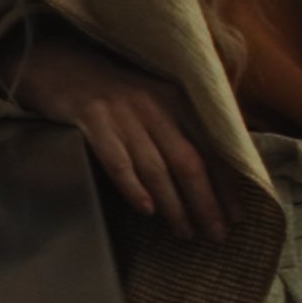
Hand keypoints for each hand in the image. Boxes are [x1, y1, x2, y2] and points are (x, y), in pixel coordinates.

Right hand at [7, 35, 226, 238]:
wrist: (63, 67)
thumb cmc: (116, 94)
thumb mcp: (156, 99)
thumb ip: (183, 126)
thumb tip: (218, 171)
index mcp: (176, 99)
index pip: (210, 147)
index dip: (226, 184)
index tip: (238, 215)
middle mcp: (153, 105)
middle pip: (187, 161)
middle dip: (206, 202)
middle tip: (217, 235)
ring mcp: (122, 113)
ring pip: (155, 167)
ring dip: (174, 205)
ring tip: (185, 232)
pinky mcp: (92, 120)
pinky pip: (117, 160)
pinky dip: (133, 187)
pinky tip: (146, 210)